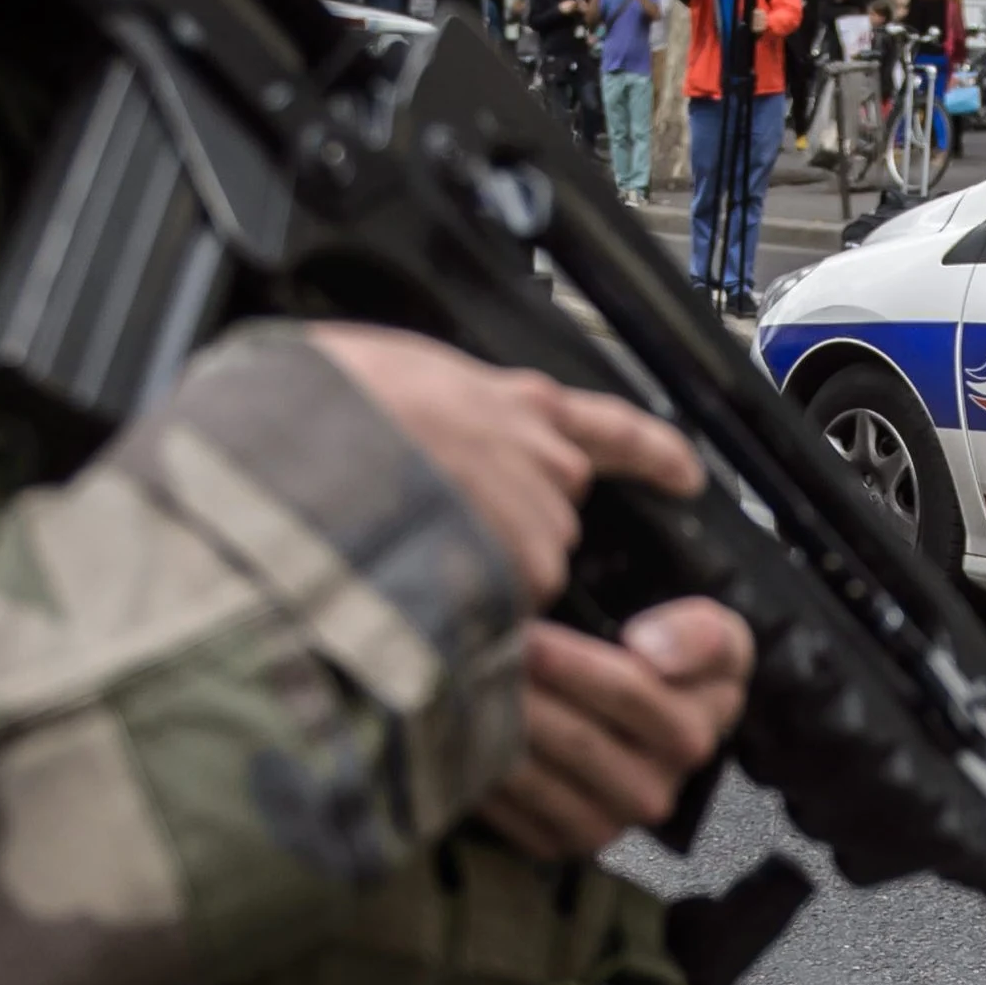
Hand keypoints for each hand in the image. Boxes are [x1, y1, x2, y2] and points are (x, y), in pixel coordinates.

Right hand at [305, 323, 698, 604]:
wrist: (299, 445)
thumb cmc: (320, 405)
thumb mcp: (382, 371)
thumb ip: (428, 397)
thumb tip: (408, 410)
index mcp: (511, 402)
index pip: (608, 428)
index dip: (652, 454)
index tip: (686, 473)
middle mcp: (541, 459)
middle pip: (552, 511)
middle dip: (503, 527)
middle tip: (432, 524)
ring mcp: (535, 521)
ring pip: (528, 568)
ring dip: (481, 573)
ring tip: (406, 553)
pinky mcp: (518, 574)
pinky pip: (508, 610)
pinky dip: (468, 613)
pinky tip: (417, 590)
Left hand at [479, 600, 755, 859]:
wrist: (645, 728)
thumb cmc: (673, 667)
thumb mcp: (713, 638)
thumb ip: (699, 635)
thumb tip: (647, 649)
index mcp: (692, 735)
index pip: (630, 693)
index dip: (573, 661)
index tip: (528, 632)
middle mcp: (655, 792)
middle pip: (576, 737)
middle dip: (522, 689)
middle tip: (470, 650)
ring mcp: (606, 825)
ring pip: (538, 775)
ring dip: (492, 727)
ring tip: (457, 683)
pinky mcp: (559, 844)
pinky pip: (510, 811)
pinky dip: (479, 768)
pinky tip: (456, 728)